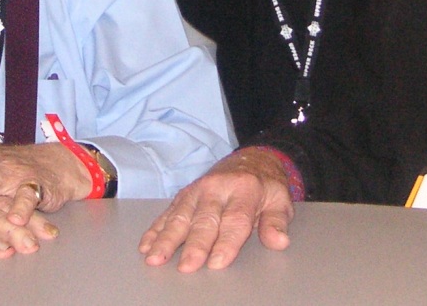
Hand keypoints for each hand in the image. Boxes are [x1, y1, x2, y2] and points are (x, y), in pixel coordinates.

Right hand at [139, 149, 294, 272]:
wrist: (250, 159)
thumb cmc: (264, 186)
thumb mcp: (279, 200)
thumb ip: (277, 222)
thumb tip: (279, 241)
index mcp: (245, 189)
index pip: (235, 219)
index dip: (226, 242)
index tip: (217, 262)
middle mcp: (218, 188)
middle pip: (205, 220)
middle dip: (194, 244)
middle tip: (186, 266)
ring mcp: (198, 190)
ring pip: (181, 216)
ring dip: (167, 238)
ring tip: (156, 257)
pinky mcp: (184, 195)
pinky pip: (168, 213)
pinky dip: (155, 229)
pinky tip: (147, 245)